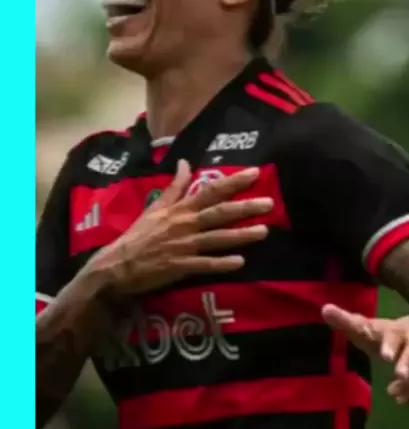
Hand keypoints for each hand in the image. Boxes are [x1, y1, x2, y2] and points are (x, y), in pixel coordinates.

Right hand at [93, 160, 271, 294]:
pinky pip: (205, 265)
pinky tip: (240, 262)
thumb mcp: (155, 207)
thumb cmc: (139, 235)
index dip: (233, 182)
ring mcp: (184, 246)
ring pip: (218, 238)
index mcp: (181, 209)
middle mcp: (186, 224)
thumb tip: (185, 162)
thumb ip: (175, 186)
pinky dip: (222, 263)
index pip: (211, 191)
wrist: (118, 265)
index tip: (255, 173)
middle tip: (269, 203)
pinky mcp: (181, 267)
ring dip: (241, 235)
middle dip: (245, 207)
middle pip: (220, 213)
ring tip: (264, 232)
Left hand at [322, 305, 408, 404]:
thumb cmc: (383, 334)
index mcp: (394, 330)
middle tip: (399, 375)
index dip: (390, 345)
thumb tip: (325, 309)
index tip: (385, 356)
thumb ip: (346, 322)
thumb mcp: (365, 328)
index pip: (393, 334)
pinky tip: (403, 400)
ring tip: (393, 392)